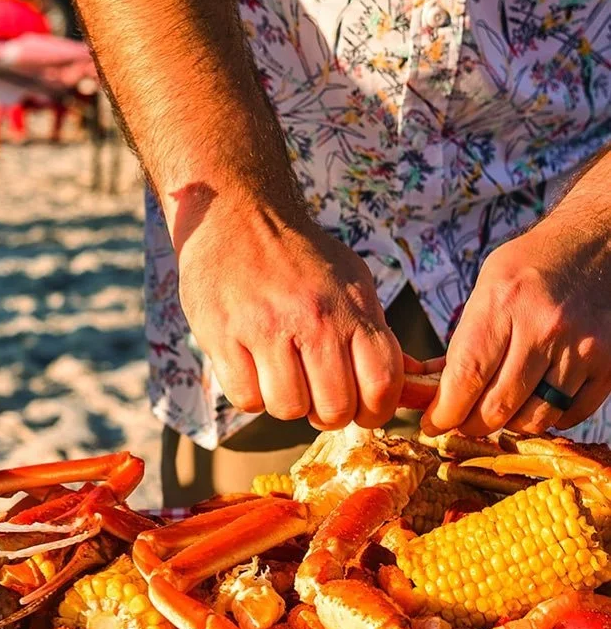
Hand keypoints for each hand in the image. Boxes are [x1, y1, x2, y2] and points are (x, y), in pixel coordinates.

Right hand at [176, 192, 402, 428]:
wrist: (236, 215)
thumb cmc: (298, 254)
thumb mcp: (350, 281)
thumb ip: (374, 331)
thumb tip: (407, 382)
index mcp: (350, 307)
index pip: (381, 384)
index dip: (375, 411)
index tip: (360, 409)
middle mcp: (312, 319)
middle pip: (334, 408)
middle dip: (327, 413)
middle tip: (316, 395)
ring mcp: (264, 328)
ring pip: (287, 408)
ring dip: (286, 403)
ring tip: (281, 377)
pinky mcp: (221, 336)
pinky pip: (245, 399)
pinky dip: (250, 394)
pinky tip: (251, 367)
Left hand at [424, 212, 610, 435]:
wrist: (598, 245)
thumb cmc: (532, 266)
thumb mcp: (487, 288)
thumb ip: (463, 339)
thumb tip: (434, 388)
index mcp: (503, 303)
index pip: (466, 376)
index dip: (444, 411)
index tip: (432, 424)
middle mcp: (544, 328)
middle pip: (498, 405)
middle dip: (471, 424)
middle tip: (460, 423)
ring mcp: (581, 348)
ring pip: (536, 417)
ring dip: (509, 425)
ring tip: (497, 413)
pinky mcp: (610, 363)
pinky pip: (572, 414)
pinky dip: (549, 418)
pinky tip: (535, 404)